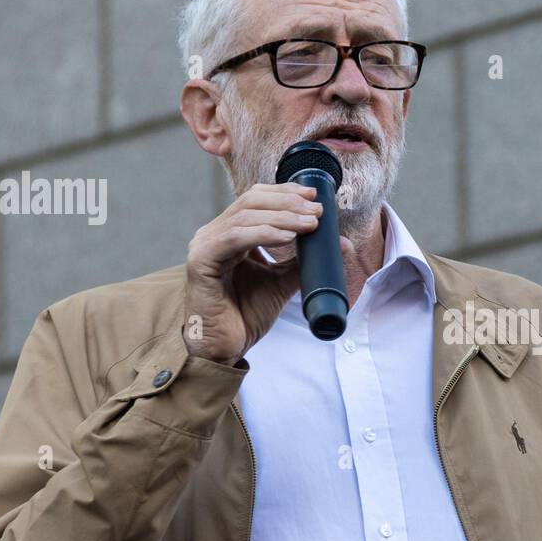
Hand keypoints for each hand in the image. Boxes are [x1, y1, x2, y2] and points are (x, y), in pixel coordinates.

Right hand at [182, 183, 349, 365]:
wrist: (225, 347)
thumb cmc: (246, 315)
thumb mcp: (281, 282)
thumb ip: (304, 261)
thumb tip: (340, 243)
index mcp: (230, 233)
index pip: (257, 199)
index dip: (285, 193)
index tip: (314, 198)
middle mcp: (215, 233)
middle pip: (252, 201)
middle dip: (288, 203)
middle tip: (317, 212)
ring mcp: (205, 244)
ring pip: (246, 216)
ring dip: (283, 218)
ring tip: (309, 225)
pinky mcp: (201, 260)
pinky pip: (235, 238)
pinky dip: (264, 234)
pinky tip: (287, 237)